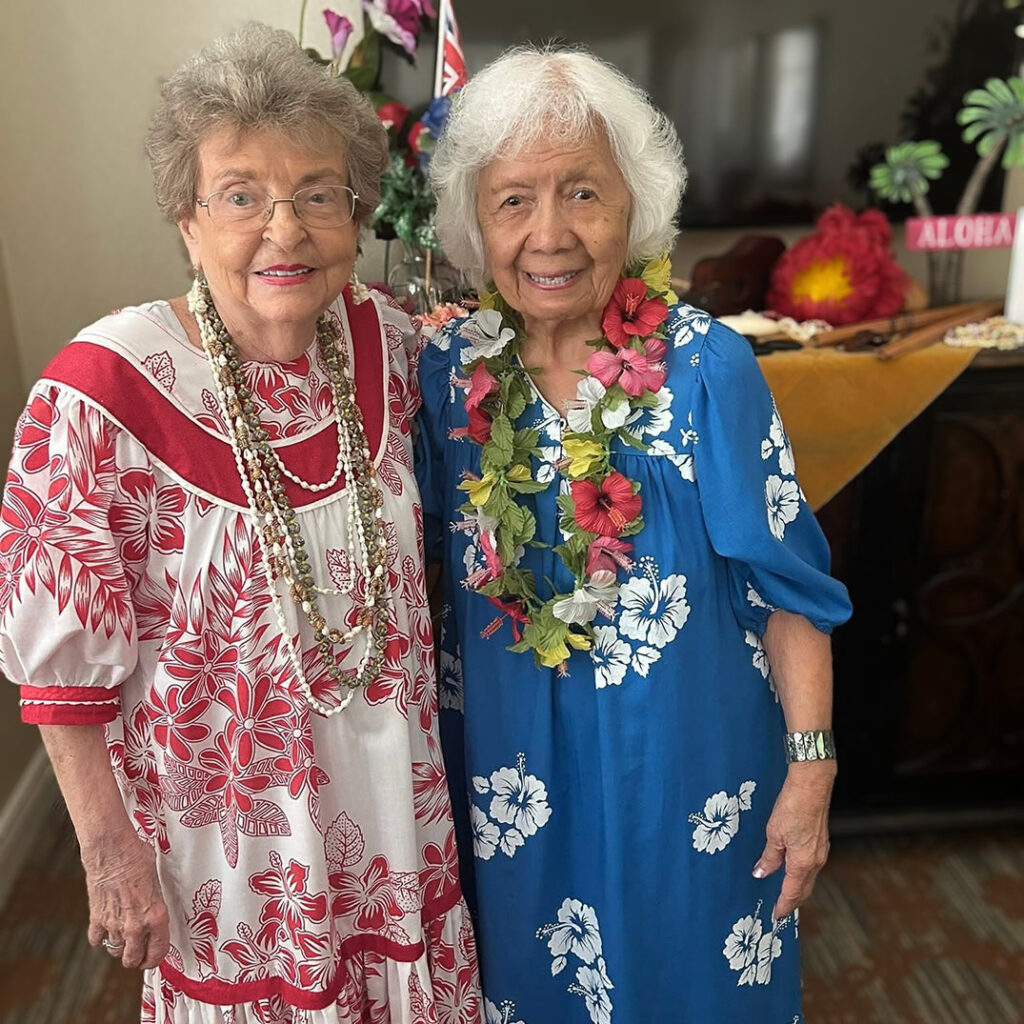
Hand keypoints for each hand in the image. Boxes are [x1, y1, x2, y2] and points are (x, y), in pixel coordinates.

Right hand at [82, 830, 169, 969]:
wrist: (112, 850)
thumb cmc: (137, 857)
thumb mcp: (157, 880)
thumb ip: (155, 902)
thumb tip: (154, 908)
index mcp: (156, 915)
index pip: (158, 952)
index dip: (155, 958)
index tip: (152, 958)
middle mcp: (135, 925)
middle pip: (132, 960)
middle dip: (136, 958)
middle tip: (138, 951)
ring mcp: (114, 924)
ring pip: (115, 951)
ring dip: (119, 945)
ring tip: (123, 934)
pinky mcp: (96, 919)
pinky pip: (97, 940)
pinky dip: (101, 936)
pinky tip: (106, 925)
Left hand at [752, 761, 835, 920]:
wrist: (812, 786)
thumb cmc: (793, 807)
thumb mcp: (774, 834)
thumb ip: (769, 857)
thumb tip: (761, 873)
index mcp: (803, 863)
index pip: (792, 893)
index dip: (783, 906)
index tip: (775, 916)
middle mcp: (816, 861)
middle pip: (804, 889)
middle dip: (792, 901)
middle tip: (780, 910)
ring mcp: (821, 851)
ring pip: (809, 878)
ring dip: (798, 888)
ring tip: (784, 893)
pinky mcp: (821, 841)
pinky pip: (811, 865)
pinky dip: (802, 874)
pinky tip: (792, 870)